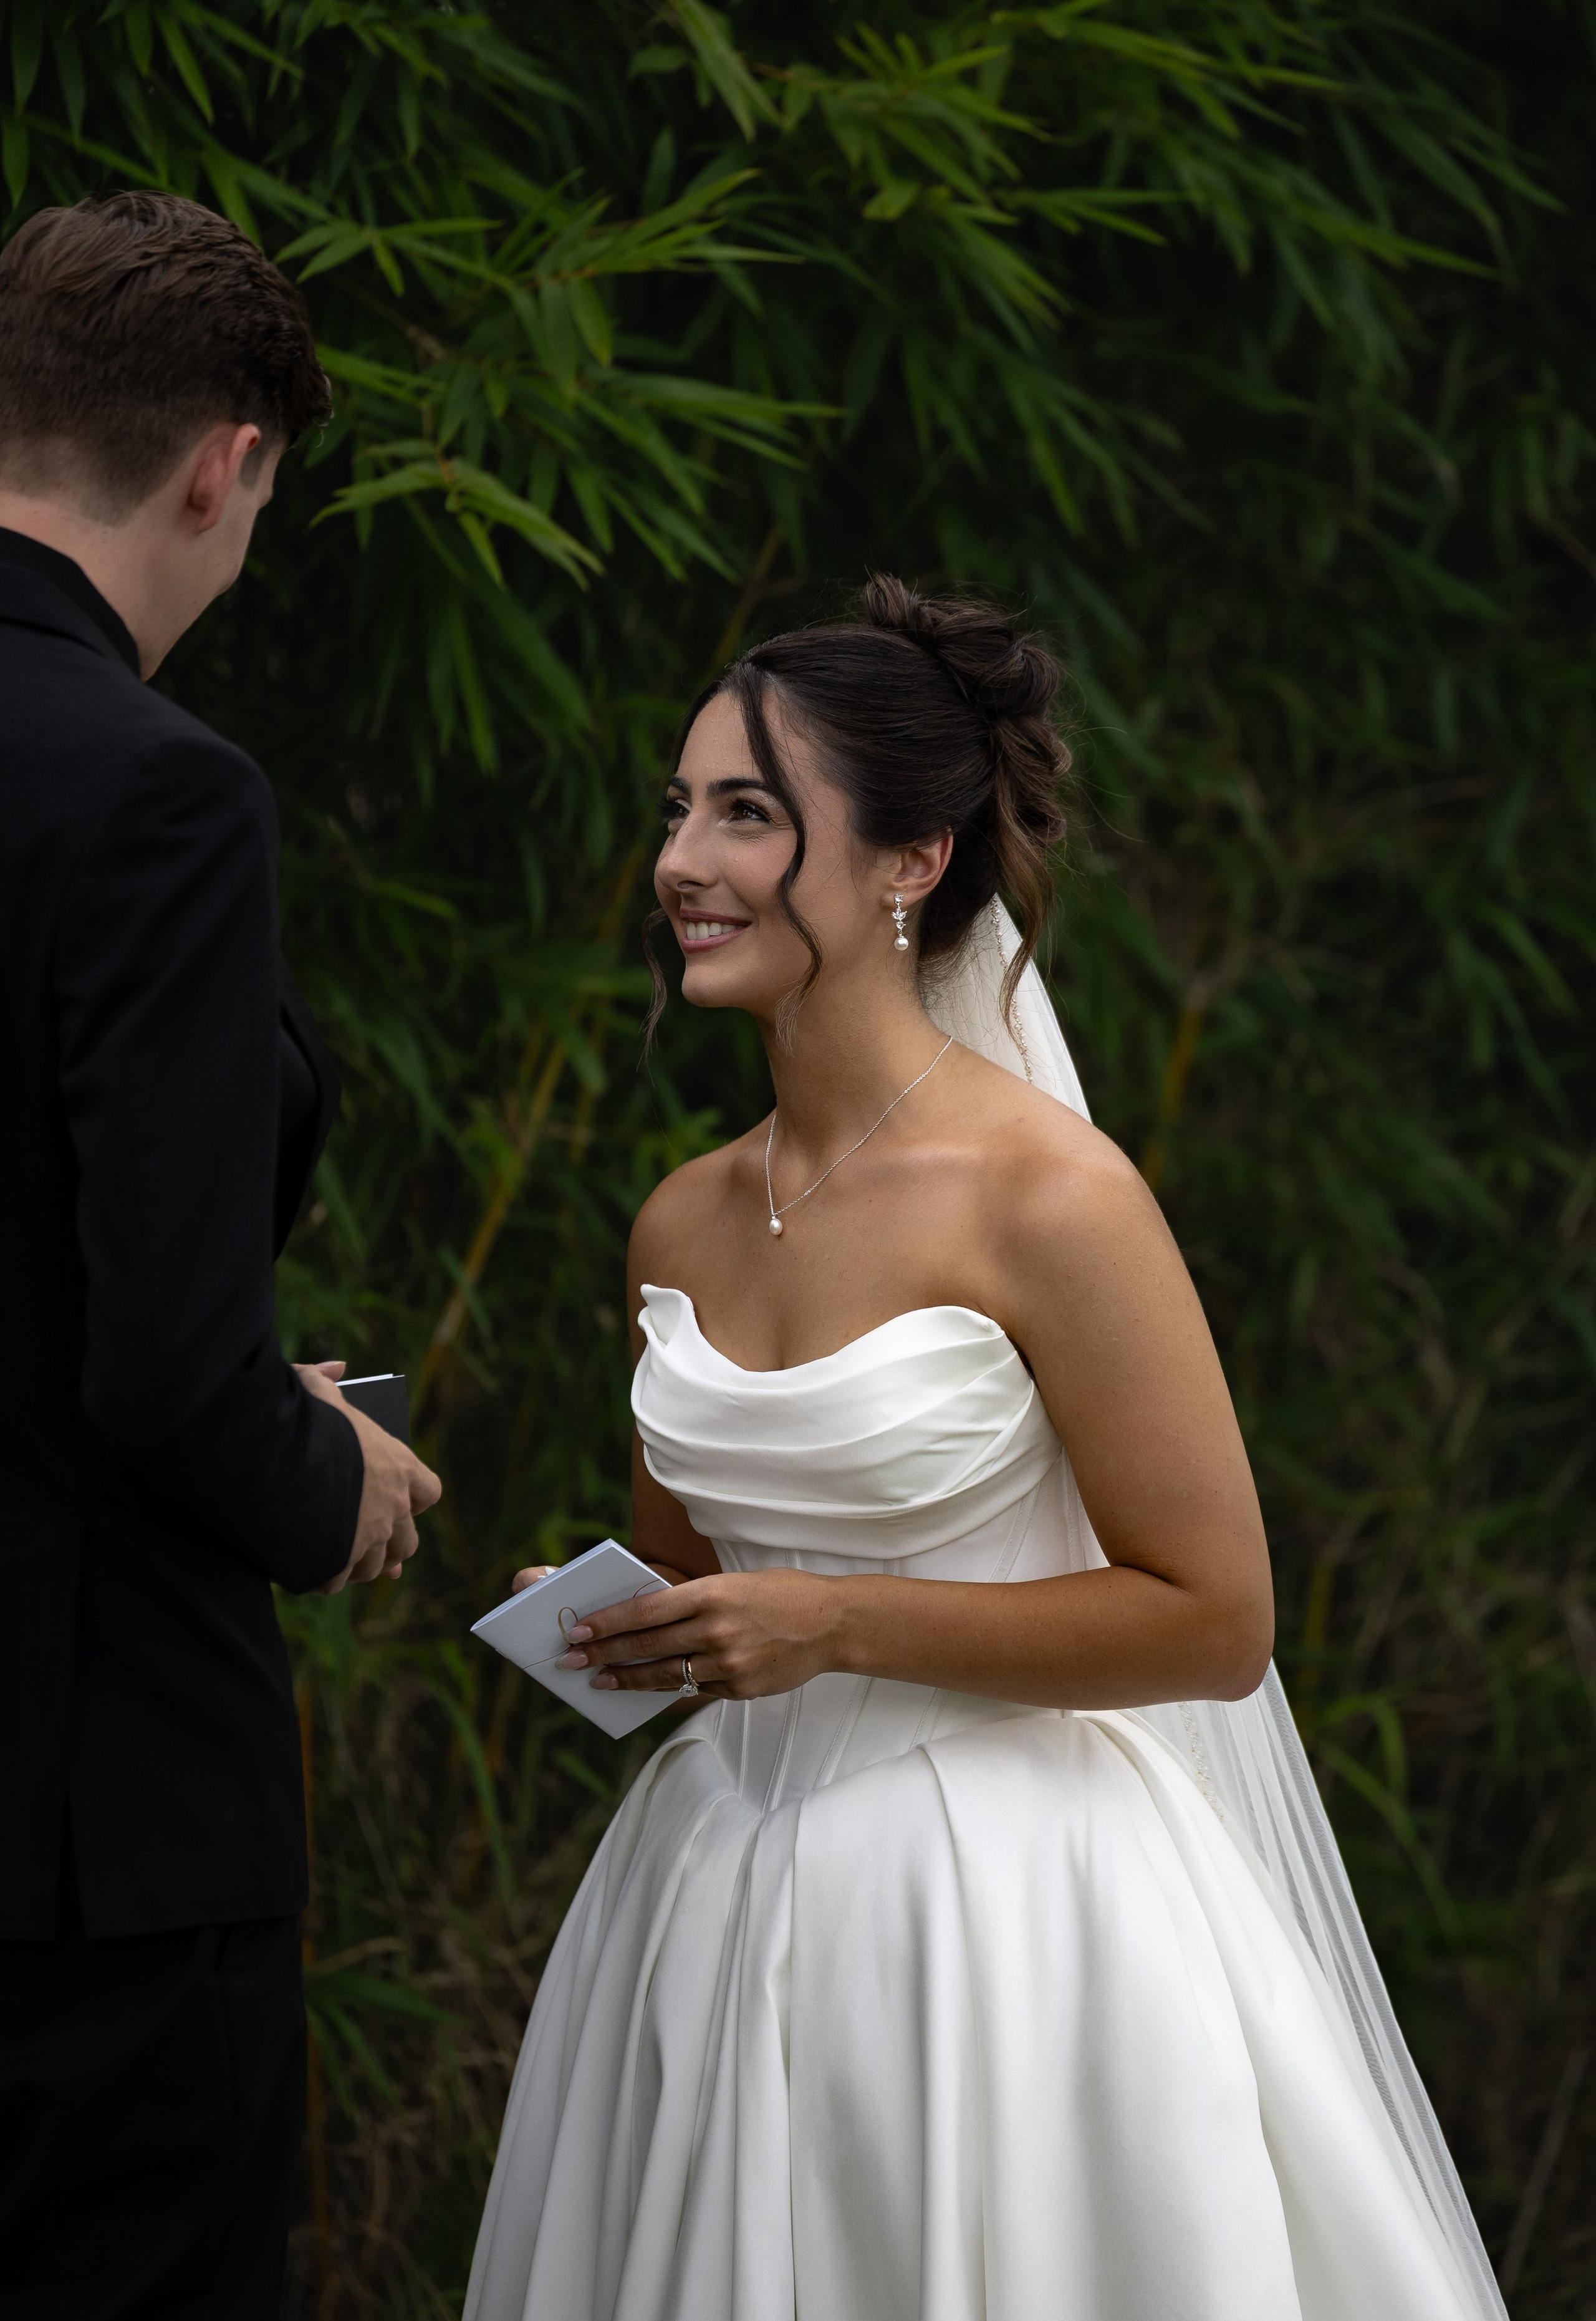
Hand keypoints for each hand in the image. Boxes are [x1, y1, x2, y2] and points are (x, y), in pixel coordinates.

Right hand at [296, 1361, 441, 1592]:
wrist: (265, 1459)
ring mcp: (365, 1541)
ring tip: (337, 1559)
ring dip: (359, 1565)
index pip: (428, 1491)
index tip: (399, 1499)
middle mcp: (390, 1509)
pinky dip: (323, 1578)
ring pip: (374, 1568)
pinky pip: (335, 1582)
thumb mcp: (312, 1389)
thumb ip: (325, 1379)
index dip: (413, 1498)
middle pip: (408, 1542)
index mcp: (398, 1467)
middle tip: (370, 1542)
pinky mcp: (334, 1566)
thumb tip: (338, 1368)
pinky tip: (306, 1568)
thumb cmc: (294, 1420)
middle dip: (391, 1545)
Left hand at [551, 1568, 843, 1699]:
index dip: (609, 1622)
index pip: (646, 1609)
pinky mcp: (740, 1688)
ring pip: (666, 1674)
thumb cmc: (780, 1594)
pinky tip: (646, 1695)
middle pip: (648, 1644)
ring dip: (628, 1680)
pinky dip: (667, 1693)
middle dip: (605, 1653)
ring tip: (601, 1682)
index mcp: (712, 1593)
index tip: (580, 1628)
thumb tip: (648, 1619)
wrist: (833, 1623)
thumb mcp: (733, 1584)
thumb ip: (693, 1602)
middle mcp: (716, 1628)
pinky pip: (694, 1693)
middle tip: (572, 1660)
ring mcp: (729, 1662)